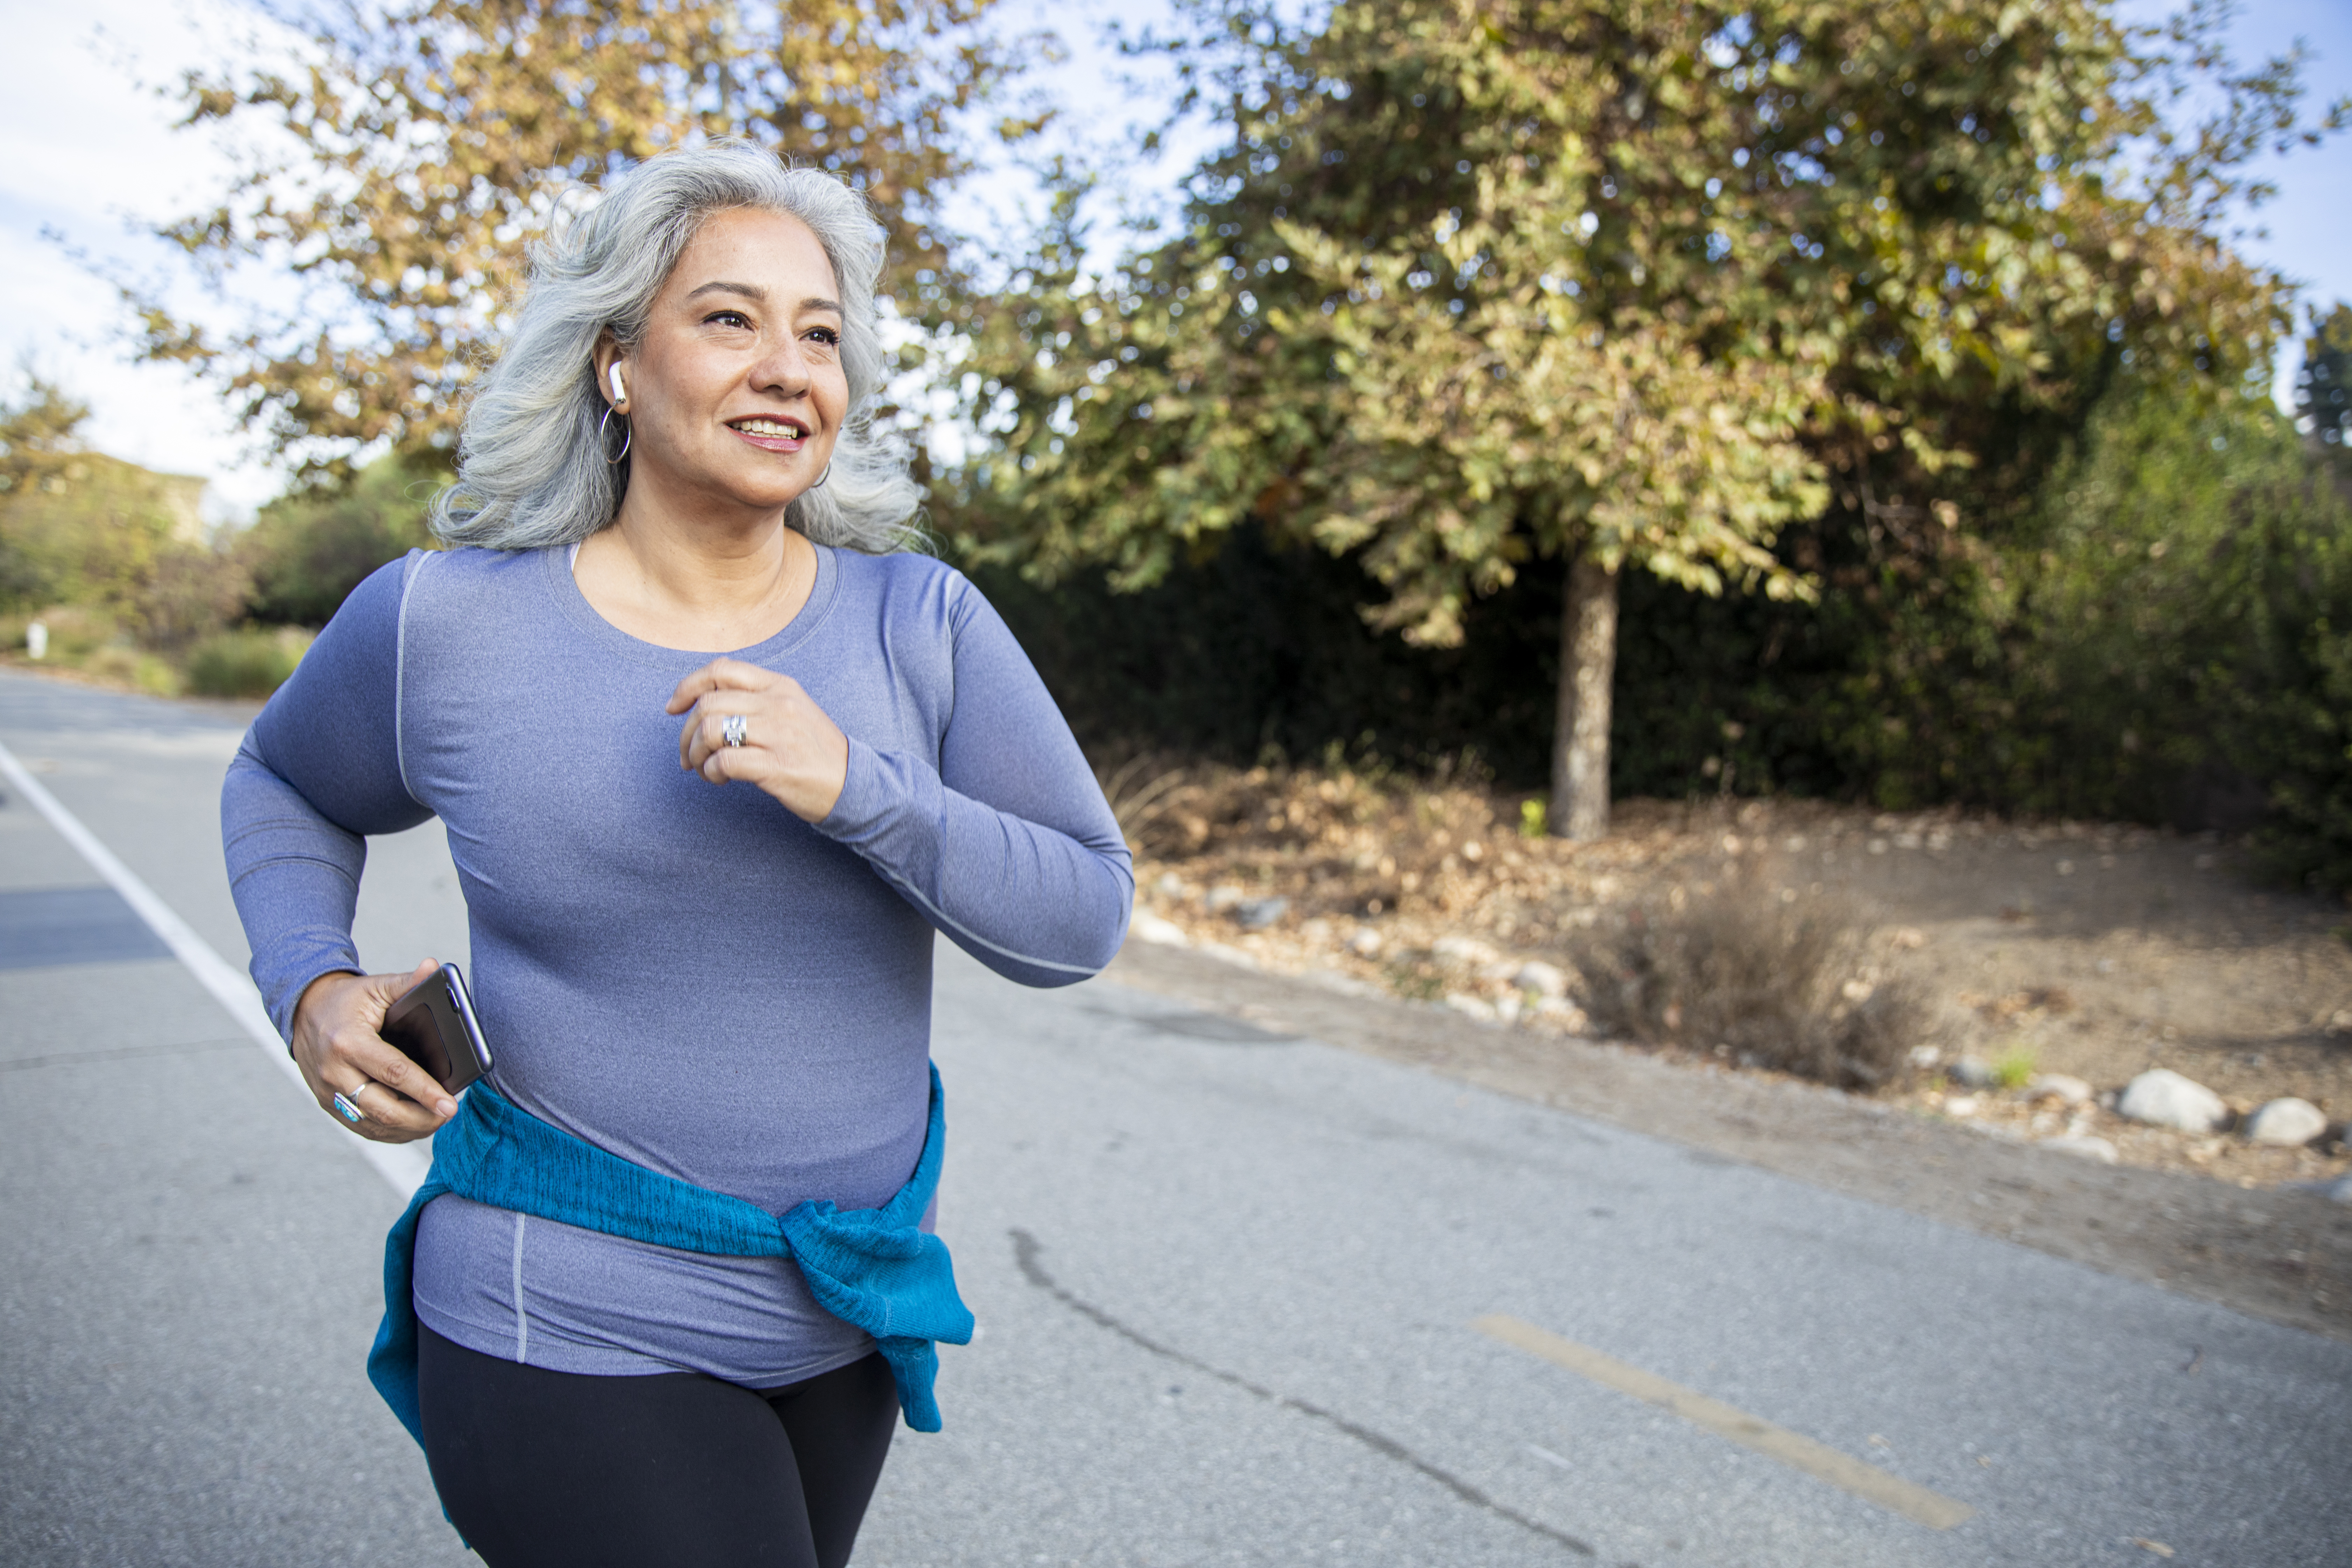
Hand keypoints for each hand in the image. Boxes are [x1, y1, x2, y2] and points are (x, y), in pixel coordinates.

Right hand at [289, 959, 458, 1143]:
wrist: (303, 1012)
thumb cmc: (346, 1000)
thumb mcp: (375, 987)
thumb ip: (407, 981)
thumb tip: (434, 967)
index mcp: (348, 1042)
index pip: (394, 1072)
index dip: (425, 1090)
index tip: (451, 1103)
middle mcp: (334, 1072)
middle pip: (383, 1109)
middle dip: (421, 1117)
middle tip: (449, 1114)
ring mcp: (328, 1092)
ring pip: (373, 1125)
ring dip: (409, 1129)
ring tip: (436, 1120)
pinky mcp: (327, 1104)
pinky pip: (362, 1127)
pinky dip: (390, 1133)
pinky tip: (412, 1127)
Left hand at [667, 657, 849, 821]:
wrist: (855, 785)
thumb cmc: (815, 751)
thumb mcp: (791, 710)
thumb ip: (755, 700)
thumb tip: (704, 704)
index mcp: (779, 685)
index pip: (721, 669)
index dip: (687, 686)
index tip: (673, 709)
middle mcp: (778, 703)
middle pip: (708, 703)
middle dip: (686, 733)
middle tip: (687, 756)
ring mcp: (779, 734)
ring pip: (710, 730)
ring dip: (695, 754)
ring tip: (703, 769)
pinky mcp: (777, 766)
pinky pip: (724, 761)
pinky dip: (711, 772)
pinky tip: (719, 779)